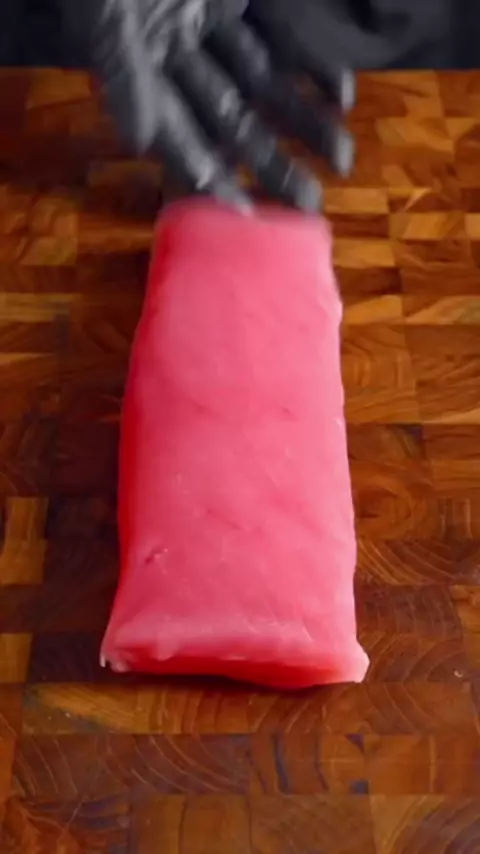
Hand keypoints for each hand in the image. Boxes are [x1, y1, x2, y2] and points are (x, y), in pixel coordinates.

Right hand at [75, 0, 354, 211]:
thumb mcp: (110, 14)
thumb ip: (125, 73)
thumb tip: (142, 141)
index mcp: (137, 59)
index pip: (175, 130)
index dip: (205, 174)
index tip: (241, 213)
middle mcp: (175, 47)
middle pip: (227, 116)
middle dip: (268, 159)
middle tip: (307, 204)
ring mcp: (210, 15)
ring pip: (262, 80)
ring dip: (302, 119)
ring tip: (341, 158)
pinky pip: (281, 30)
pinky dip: (310, 59)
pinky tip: (340, 93)